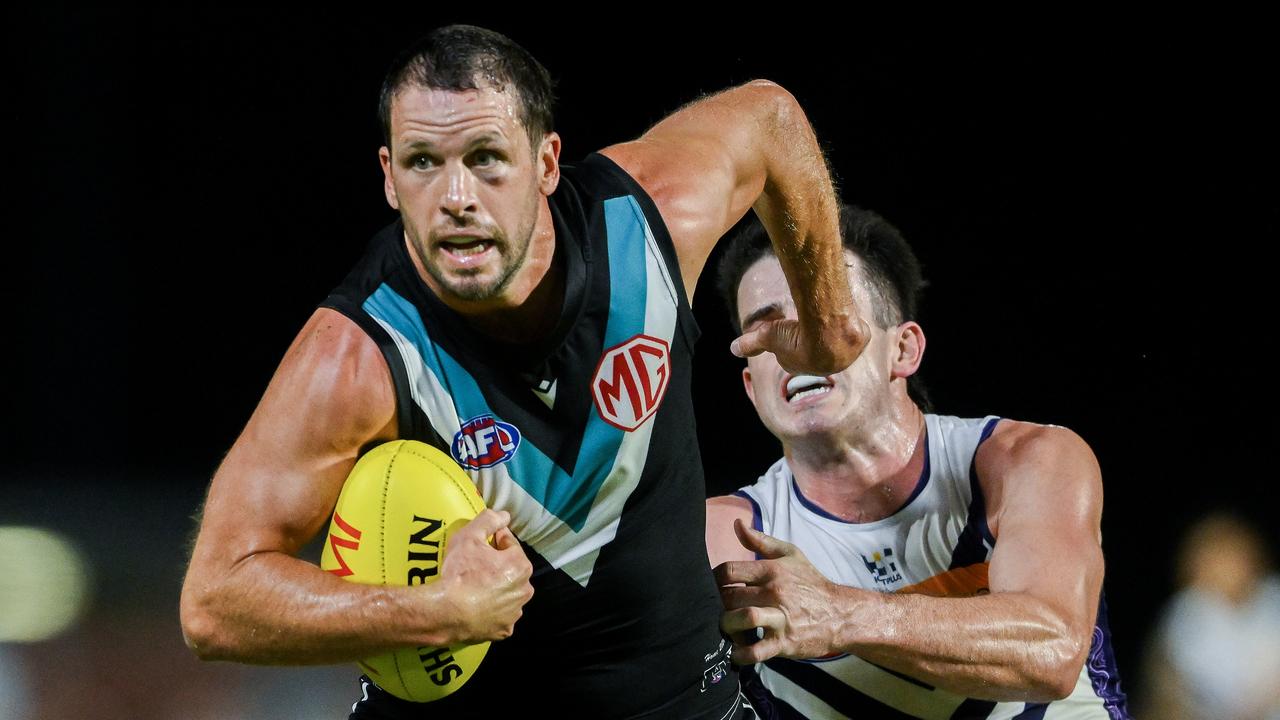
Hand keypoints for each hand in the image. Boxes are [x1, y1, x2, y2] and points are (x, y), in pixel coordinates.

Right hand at [438, 509, 533, 643]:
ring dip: (497, 588)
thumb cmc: (459, 573)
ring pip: (507, 594)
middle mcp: (524, 590)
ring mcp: (515, 613)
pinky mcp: (503, 630)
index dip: (494, 540)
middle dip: (497, 565)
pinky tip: (478, 606)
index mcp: (520, 565)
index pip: (509, 544)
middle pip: (511, 570)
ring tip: (475, 586)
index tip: (481, 542)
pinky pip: (500, 616)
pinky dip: (492, 611)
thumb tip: (504, 515)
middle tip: (476, 565)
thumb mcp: (470, 536)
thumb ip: (489, 520)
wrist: (445, 612)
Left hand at [714, 519, 861, 663]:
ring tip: (724, 629)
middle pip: (729, 596)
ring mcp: (780, 618)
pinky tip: (734, 652)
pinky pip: (756, 650)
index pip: (728, 571)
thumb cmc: (810, 583)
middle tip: (714, 610)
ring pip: (742, 618)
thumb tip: (737, 524)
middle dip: (716, 605)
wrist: (840, 613)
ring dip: (726, 626)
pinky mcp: (784, 642)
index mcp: (771, 570)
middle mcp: (774, 592)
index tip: (712, 588)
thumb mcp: (790, 555)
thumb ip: (760, 541)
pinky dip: (740, 654)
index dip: (713, 579)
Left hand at [730, 311, 866, 375]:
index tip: (792, 332)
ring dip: (834, 330)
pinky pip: (856, 331)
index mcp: (809, 367)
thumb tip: (732, 349)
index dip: (794, 342)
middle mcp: (831, 365)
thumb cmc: (796, 335)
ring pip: (840, 340)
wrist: (827, 331)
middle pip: (821, 349)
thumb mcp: (769, 336)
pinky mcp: (861, 340)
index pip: (800, 357)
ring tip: (826, 314)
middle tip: (810, 322)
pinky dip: (850, 323)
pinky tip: (844, 314)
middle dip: (816, 338)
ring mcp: (848, 354)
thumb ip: (752, 342)